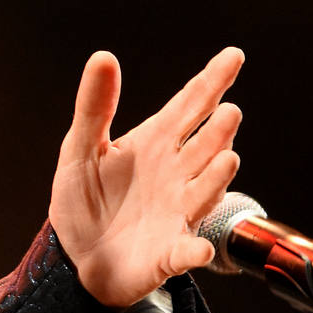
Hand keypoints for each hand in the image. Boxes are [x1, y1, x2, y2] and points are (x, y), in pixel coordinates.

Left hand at [49, 47, 243, 308]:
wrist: (79, 257)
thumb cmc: (85, 199)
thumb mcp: (81, 149)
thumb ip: (94, 107)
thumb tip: (103, 57)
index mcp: (155, 144)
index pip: (188, 106)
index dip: (211, 81)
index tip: (233, 55)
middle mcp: (176, 174)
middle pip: (204, 146)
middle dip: (217, 131)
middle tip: (228, 111)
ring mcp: (178, 213)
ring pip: (204, 192)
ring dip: (215, 178)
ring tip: (227, 157)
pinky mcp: (169, 253)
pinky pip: (186, 252)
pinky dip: (193, 251)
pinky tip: (198, 250)